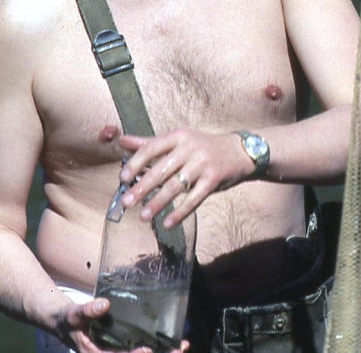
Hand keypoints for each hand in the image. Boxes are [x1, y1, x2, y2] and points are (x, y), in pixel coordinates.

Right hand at [54, 298, 189, 352]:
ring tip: (182, 346)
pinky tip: (177, 342)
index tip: (147, 350)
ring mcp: (119, 352)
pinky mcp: (126, 347)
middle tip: (177, 350)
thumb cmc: (69, 320)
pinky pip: (144, 350)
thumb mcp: (74, 315)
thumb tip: (104, 305)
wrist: (66, 324)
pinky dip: (161, 348)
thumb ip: (87, 311)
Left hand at [119, 129, 251, 227]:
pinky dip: (180, 213)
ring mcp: (203, 164)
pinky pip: (194, 199)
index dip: (136, 163)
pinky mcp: (213, 180)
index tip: (123, 178)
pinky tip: (168, 223)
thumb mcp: (178, 141)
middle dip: (142, 188)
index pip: (152, 148)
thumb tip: (121, 142)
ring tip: (144, 216)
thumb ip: (150, 143)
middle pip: (161, 170)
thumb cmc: (202, 147)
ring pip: (175, 186)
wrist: (239, 152)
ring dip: (158, 203)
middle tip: (126, 202)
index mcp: (178, 137)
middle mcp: (190, 148)